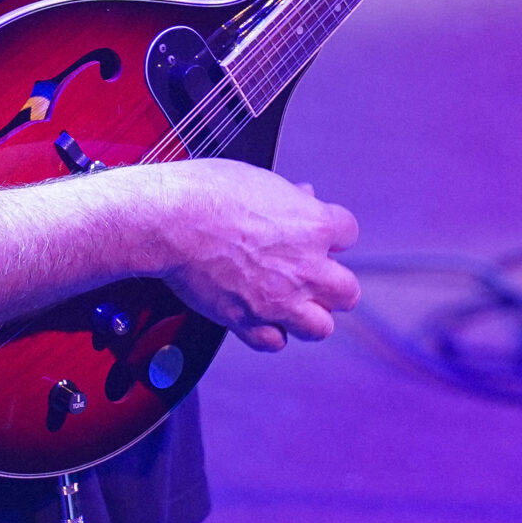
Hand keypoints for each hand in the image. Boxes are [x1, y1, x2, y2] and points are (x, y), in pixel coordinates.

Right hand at [156, 159, 360, 350]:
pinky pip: (274, 342)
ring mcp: (279, 299)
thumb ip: (289, 197)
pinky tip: (262, 317)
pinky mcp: (247, 320)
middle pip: (348, 292)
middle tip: (315, 277)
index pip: (349, 234)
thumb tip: (302, 197)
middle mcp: (305, 268)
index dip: (332, 235)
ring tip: (294, 303)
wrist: (172, 220)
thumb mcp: (260, 181)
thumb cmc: (209, 193)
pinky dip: (271, 333)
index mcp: (315, 226)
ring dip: (310, 316)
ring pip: (321, 327)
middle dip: (334, 285)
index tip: (318, 235)